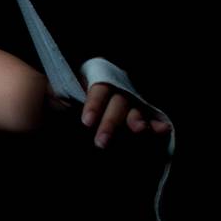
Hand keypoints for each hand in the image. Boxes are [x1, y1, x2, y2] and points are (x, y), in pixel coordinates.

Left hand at [46, 80, 172, 149]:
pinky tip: (162, 129)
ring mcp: (130, 99)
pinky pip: (150, 117)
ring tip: (139, 131)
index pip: (98, 90)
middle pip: (117, 102)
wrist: (74, 99)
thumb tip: (58, 100)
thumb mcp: (59, 91)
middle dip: (111, 122)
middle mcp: (116, 87)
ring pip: (134, 109)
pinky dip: (156, 124)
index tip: (86, 122)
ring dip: (136, 120)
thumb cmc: (66, 96)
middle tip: (101, 142)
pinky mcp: (140, 113)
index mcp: (96, 78)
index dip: (94, 105)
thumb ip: (58, 94)